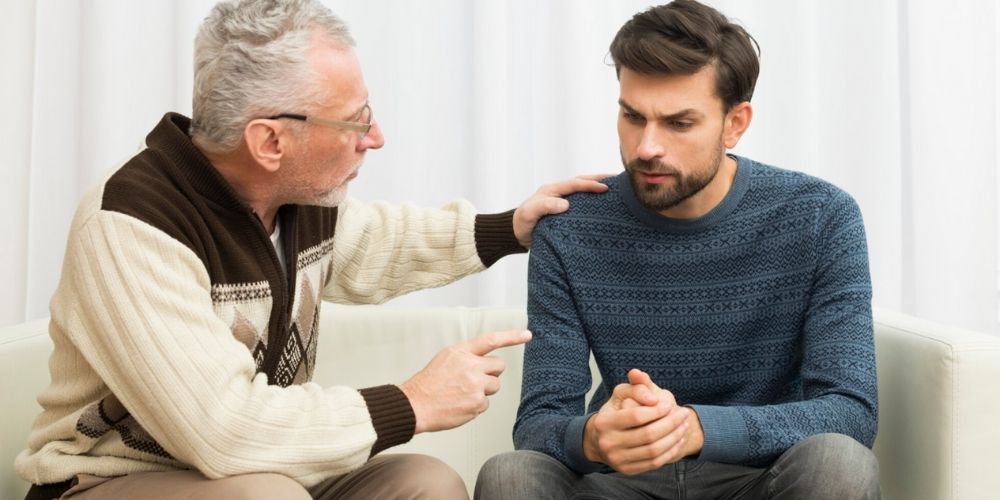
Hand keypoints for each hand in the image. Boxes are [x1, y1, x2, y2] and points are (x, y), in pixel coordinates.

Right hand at [399, 329, 531, 433]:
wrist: (415, 405)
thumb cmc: (428, 383)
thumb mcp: (446, 359)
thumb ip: (467, 356)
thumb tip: (486, 362)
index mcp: (462, 352)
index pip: (491, 340)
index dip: (511, 336)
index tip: (527, 334)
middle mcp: (471, 366)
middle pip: (499, 366)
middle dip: (492, 372)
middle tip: (475, 379)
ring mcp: (476, 386)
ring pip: (494, 386)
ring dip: (484, 390)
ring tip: (463, 393)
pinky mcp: (477, 404)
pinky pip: (486, 403)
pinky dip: (476, 405)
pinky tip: (460, 404)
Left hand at [513, 174, 611, 247]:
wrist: (516, 235)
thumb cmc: (522, 224)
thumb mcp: (528, 214)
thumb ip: (544, 207)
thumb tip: (565, 204)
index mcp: (552, 190)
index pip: (575, 183)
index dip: (590, 184)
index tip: (606, 188)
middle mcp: (559, 193)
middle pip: (582, 182)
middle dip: (600, 180)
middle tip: (620, 181)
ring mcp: (563, 201)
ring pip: (584, 191)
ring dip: (598, 188)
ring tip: (619, 190)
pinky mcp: (565, 212)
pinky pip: (583, 203)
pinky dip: (594, 201)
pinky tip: (606, 207)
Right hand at [582, 369, 692, 474]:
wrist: (600, 439)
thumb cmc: (615, 412)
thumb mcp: (621, 394)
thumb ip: (638, 387)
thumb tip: (653, 396)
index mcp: (604, 422)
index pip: (636, 416)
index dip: (656, 410)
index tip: (669, 404)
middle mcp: (608, 443)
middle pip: (647, 435)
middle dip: (670, 424)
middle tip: (684, 414)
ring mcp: (617, 459)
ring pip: (653, 451)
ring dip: (674, 438)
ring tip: (685, 426)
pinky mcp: (627, 470)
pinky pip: (654, 463)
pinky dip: (670, 451)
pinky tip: (678, 440)